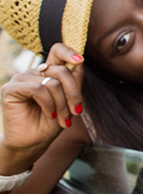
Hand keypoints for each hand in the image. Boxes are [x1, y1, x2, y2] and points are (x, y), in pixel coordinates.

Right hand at [0, 44, 84, 174]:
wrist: (33, 143)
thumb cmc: (51, 122)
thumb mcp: (68, 100)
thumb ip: (73, 81)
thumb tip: (79, 61)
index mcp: (47, 72)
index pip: (57, 51)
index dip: (70, 52)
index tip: (81, 60)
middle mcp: (34, 73)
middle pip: (62, 70)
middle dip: (74, 92)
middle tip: (76, 111)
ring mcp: (21, 79)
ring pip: (52, 82)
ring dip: (62, 103)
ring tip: (63, 119)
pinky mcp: (10, 89)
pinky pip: (38, 89)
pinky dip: (49, 104)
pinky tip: (49, 115)